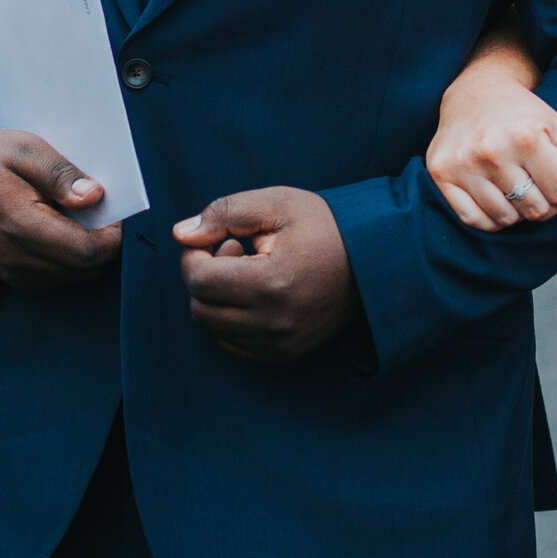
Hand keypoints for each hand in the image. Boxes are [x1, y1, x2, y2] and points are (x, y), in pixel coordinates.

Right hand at [0, 129, 121, 288]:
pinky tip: (60, 229)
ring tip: (74, 216)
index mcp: (21, 225)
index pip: (87, 251)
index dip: (113, 234)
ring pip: (76, 276)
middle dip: (104, 241)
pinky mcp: (13, 277)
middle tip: (98, 208)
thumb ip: (62, 174)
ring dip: (88, 250)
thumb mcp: (26, 148)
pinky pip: (59, 278)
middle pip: (87, 268)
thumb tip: (95, 197)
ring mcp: (12, 272)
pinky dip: (70, 258)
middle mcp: (16, 258)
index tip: (113, 207)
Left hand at [173, 188, 359, 361]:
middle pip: (200, 308)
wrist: (375, 260)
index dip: (195, 254)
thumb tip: (180, 234)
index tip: (217, 239)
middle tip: (235, 251)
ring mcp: (280, 343)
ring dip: (219, 299)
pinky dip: (232, 321)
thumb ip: (224, 213)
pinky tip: (256, 296)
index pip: (198, 280)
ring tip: (249, 272)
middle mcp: (274, 322)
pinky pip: (233, 345)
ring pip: (214, 328)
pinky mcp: (285, 353)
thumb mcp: (278, 203)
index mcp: (271, 283)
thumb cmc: (327, 227)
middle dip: (205, 276)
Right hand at [427, 66, 556, 231]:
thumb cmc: (528, 116)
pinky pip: (475, 221)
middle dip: (542, 201)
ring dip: (516, 210)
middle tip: (533, 178)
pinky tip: (493, 193)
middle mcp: (492, 149)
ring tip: (513, 183)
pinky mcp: (440, 174)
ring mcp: (463, 163)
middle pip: (536, 210)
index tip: (553, 170)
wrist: (475, 92)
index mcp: (528, 135)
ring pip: (506, 220)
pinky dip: (490, 217)